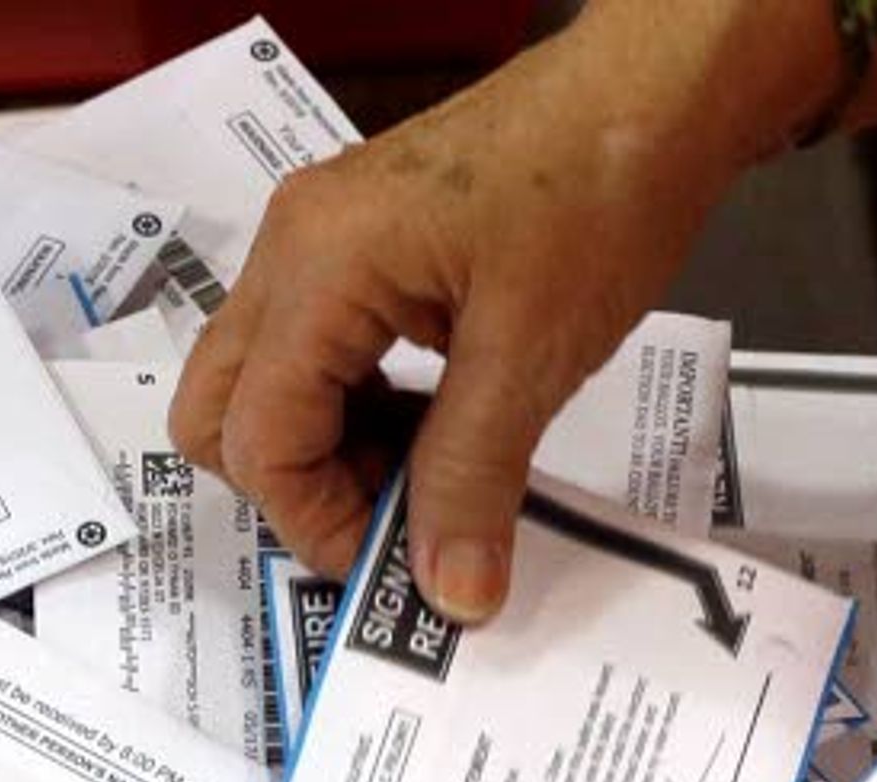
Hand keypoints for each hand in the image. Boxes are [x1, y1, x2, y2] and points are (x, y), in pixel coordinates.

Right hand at [171, 0, 821, 616]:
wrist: (657, 90)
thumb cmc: (599, 193)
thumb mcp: (533, 354)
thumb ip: (473, 479)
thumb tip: (452, 594)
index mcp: (318, 266)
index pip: (257, 435)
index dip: (314, 519)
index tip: (393, 561)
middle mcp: (292, 245)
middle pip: (219, 410)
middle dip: (294, 485)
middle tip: (390, 517)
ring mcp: (317, 235)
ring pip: (259, 382)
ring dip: (325, 448)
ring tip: (426, 471)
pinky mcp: (355, 239)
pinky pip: (309, 346)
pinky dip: (351, 403)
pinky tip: (430, 420)